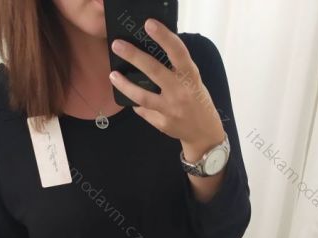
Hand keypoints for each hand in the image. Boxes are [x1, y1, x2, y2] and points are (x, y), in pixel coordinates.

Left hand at [108, 19, 225, 150]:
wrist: (204, 133)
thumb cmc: (197, 101)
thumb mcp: (193, 81)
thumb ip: (177, 70)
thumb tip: (150, 55)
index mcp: (190, 77)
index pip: (178, 52)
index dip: (164, 37)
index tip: (149, 25)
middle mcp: (180, 92)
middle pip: (154, 71)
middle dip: (134, 56)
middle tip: (117, 45)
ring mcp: (170, 110)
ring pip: (143, 96)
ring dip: (125, 85)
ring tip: (113, 75)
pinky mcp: (162, 124)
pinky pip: (144, 110)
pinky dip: (136, 103)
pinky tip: (131, 98)